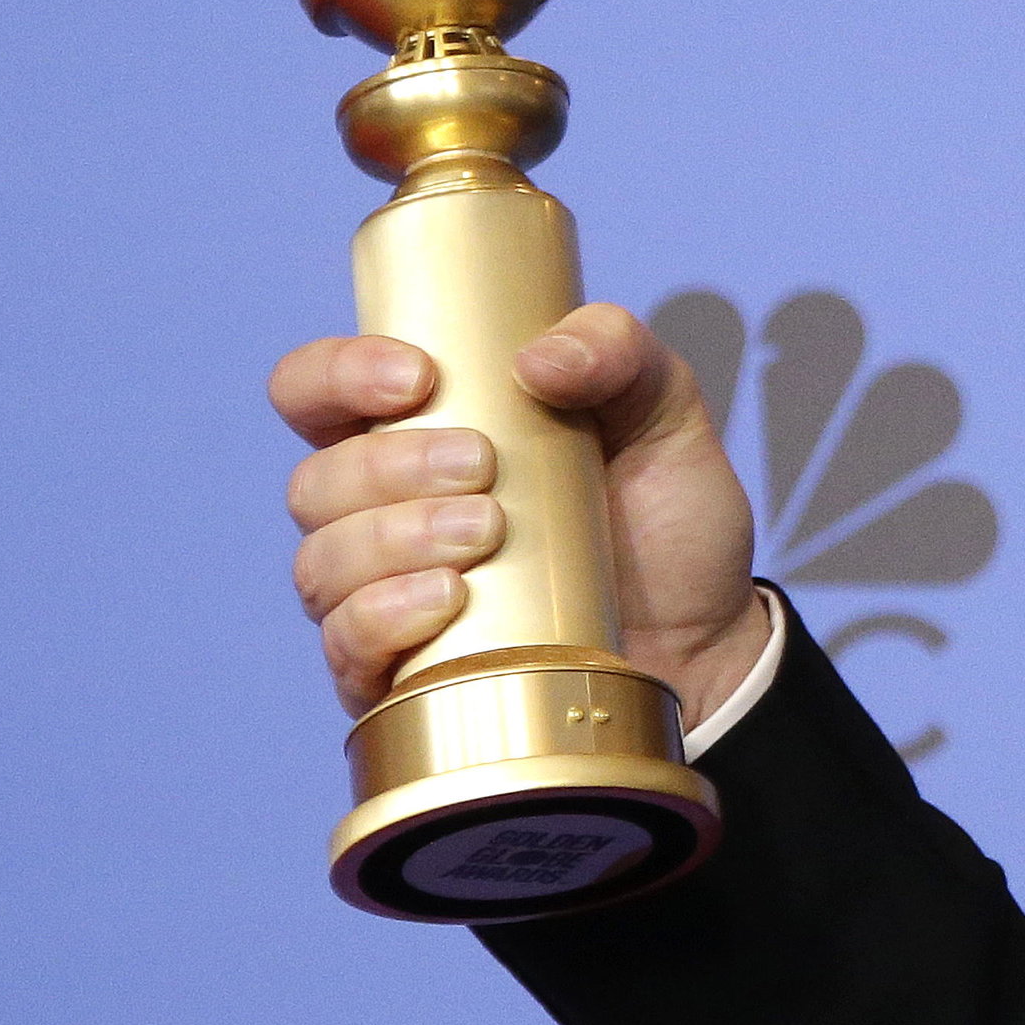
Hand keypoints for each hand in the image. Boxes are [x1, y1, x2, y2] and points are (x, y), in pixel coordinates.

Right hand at [272, 305, 766, 726]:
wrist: (708, 634)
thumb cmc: (665, 516)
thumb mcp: (662, 409)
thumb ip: (615, 350)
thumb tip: (537, 358)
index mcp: (418, 433)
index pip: (317, 393)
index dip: (337, 375)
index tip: (416, 379)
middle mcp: (383, 513)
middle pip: (316, 482)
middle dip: (389, 466)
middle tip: (484, 466)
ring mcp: (385, 596)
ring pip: (322, 563)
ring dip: (393, 539)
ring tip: (488, 531)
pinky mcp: (402, 673)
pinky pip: (346, 648)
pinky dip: (384, 615)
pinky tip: (450, 599)